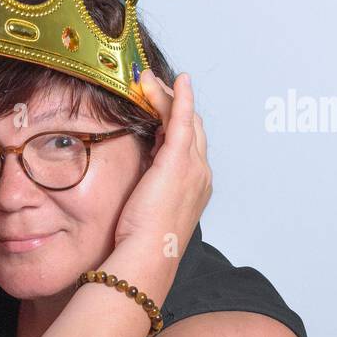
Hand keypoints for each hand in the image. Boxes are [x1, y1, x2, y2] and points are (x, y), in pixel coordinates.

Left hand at [111, 70, 212, 259]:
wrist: (148, 255)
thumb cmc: (143, 242)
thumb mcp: (146, 207)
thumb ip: (147, 185)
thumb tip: (136, 171)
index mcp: (194, 186)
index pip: (188, 145)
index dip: (174, 124)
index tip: (157, 112)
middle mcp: (200, 173)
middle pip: (192, 127)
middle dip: (174, 104)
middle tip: (152, 87)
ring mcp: (193, 166)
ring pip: (184, 119)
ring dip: (168, 97)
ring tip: (148, 81)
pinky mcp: (177, 161)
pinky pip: (181, 119)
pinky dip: (179, 98)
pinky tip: (175, 82)